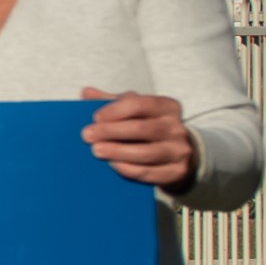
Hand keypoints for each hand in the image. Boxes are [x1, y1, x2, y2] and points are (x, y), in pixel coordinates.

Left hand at [78, 88, 197, 188]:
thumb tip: (86, 92)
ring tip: (96, 150)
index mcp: (167, 107)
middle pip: (141, 129)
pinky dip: (127, 169)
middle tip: (87, 135)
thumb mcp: (136, 110)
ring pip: (145, 153)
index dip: (115, 110)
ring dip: (117, 152)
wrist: (179, 153)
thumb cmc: (150, 127)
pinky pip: (148, 172)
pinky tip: (112, 164)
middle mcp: (176, 128)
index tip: (95, 118)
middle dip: (111, 132)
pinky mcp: (176, 171)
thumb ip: (113, 101)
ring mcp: (178, 151)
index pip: (140, 104)